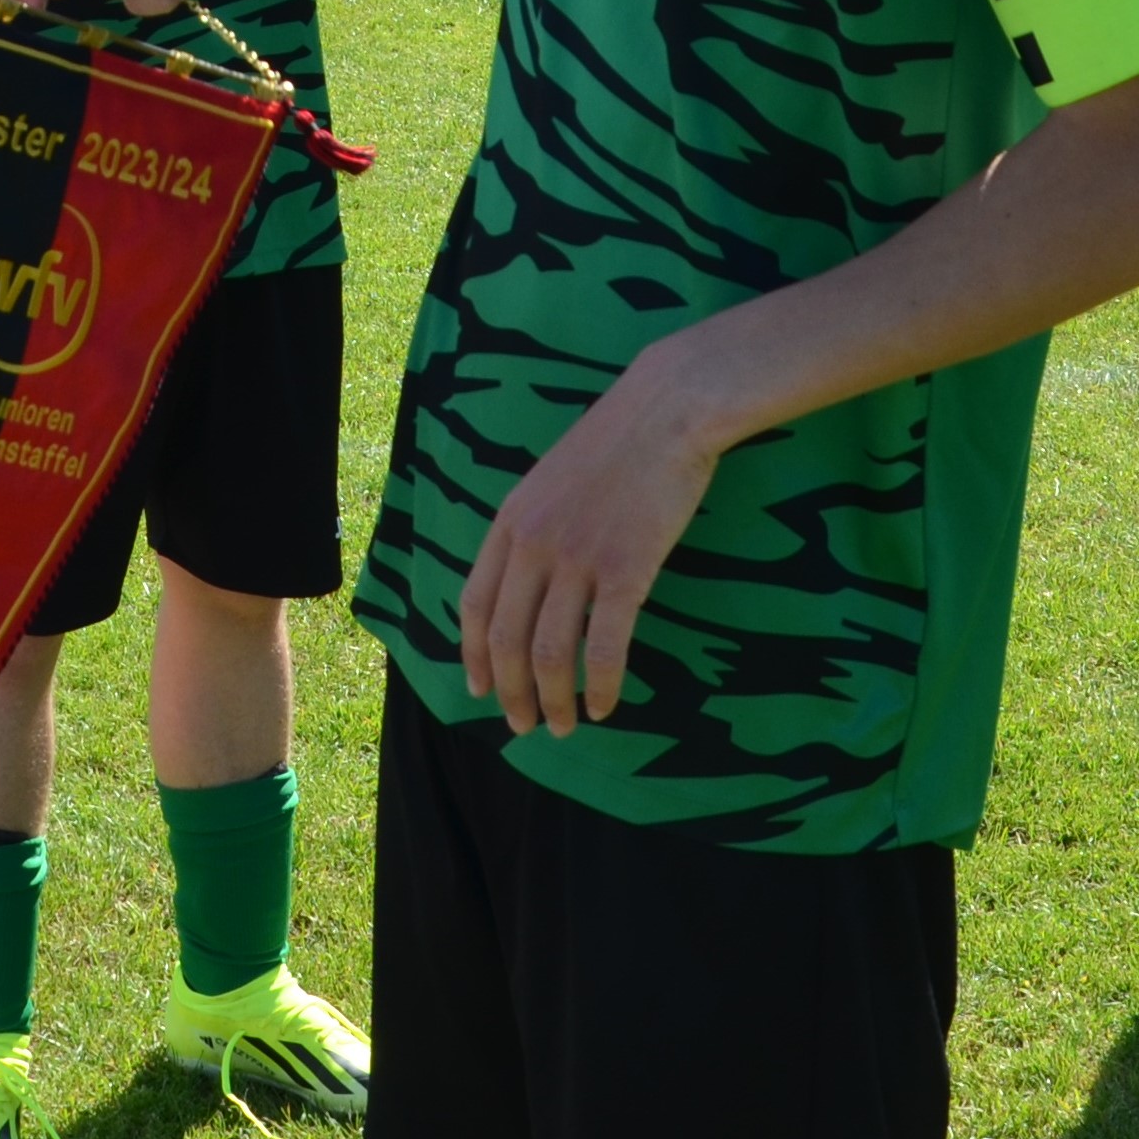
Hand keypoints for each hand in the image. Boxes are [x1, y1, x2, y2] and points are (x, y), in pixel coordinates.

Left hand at [457, 337, 721, 735]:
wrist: (664, 410)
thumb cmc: (615, 444)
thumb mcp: (550, 482)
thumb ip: (532, 529)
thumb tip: (528, 584)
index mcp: (510, 521)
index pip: (475, 604)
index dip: (474, 655)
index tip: (479, 690)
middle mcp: (534, 544)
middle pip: (507, 638)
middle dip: (511, 693)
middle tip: (524, 726)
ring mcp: (578, 558)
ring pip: (551, 652)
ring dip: (554, 701)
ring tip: (564, 728)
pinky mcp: (625, 569)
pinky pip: (606, 645)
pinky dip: (603, 685)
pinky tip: (608, 706)